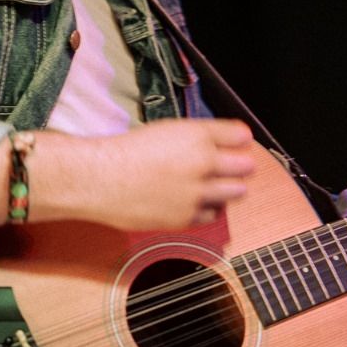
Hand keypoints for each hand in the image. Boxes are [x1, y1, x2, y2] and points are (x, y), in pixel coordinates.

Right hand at [85, 118, 255, 230]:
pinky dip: (210, 208)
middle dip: (242, 165)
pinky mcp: (187, 216)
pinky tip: (198, 200)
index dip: (241, 140)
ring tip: (216, 184)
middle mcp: (202, 163)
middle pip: (246, 166)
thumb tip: (234, 138)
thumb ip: (202, 135)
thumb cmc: (128, 152)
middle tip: (234, 166)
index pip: (240, 136)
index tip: (240, 143)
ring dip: (231, 188)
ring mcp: (196, 192)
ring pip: (236, 192)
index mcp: (197, 136)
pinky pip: (214, 214)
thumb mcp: (169, 130)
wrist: (101, 179)